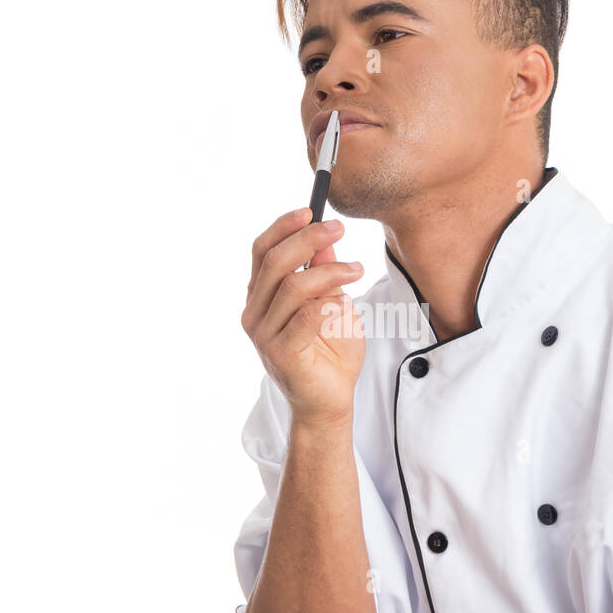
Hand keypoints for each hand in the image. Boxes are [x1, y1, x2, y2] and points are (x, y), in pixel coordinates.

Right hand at [241, 208, 365, 426]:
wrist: (329, 401)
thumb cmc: (329, 354)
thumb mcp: (331, 303)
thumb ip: (323, 274)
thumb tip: (326, 239)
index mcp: (260, 296)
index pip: (262, 251)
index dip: (283, 227)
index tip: (311, 211)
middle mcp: (255, 312)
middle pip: (275, 262)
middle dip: (308, 239)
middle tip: (338, 229)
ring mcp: (264, 333)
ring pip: (293, 286)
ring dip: (329, 271)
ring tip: (357, 270)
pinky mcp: (280, 352)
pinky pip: (306, 315)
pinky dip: (330, 303)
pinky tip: (346, 304)